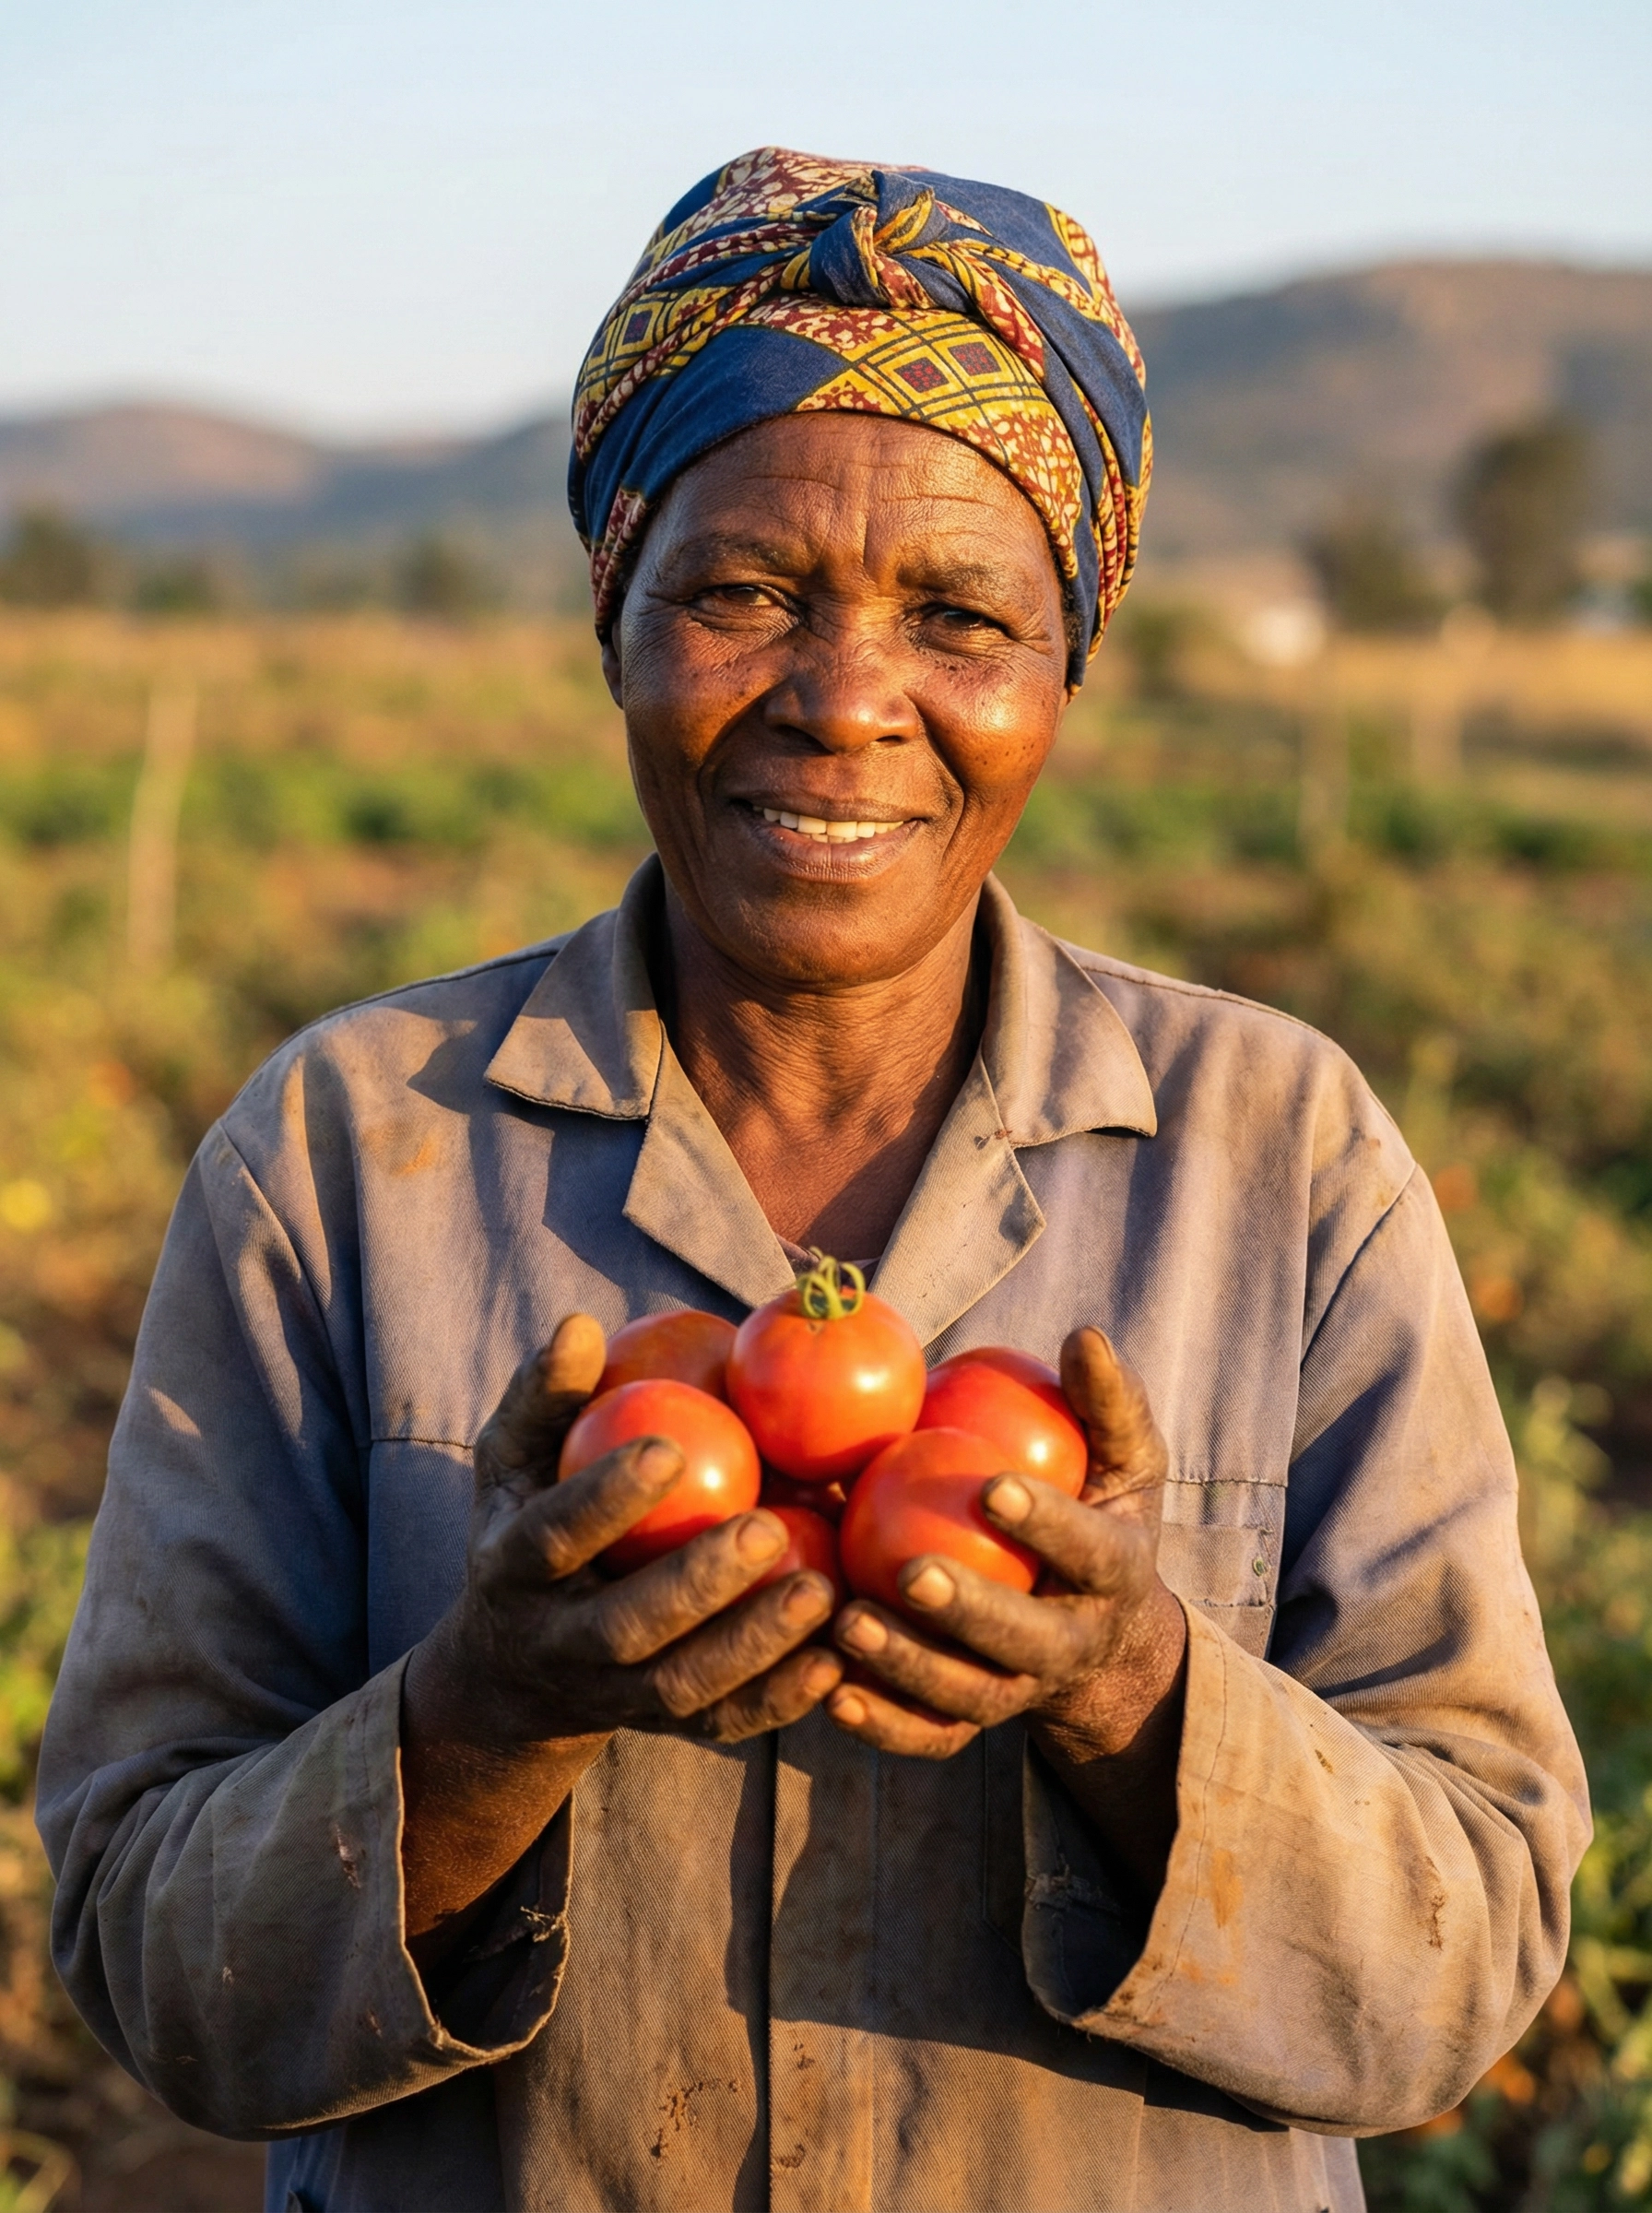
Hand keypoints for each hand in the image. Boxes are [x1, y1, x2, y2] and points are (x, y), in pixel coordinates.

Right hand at [431, 1314, 843, 1747]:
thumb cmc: (525, 1521)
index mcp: (513, 1569)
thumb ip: (546, 1396)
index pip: (554, 1537)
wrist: (512, 1667)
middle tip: (769, 1526)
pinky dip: (778, 1700)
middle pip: (625, 1627)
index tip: (669, 1447)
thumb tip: (582, 1325)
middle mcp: (557, 1644)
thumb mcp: (514, 1460)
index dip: (605, 1499)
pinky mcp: (664, 1728)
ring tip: (823, 1592)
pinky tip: (834, 1661)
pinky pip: (723, 1724)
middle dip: (695, 1583)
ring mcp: (611, 1696)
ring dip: (754, 1646)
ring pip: (681, 1688)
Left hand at [825, 1327, 1186, 1889]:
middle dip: (971, 1612)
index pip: (1089, 1551)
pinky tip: (827, 1690)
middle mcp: (1073, 1644)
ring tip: (846, 1623)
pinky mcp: (973, 1725)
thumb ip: (1106, 1401)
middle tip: (908, 1571)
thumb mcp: (1124, 1458)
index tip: (990, 1486)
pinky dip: (882, 1725)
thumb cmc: (1101, 1511)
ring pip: (968, 1697)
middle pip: (1026, 1642)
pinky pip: (928, 1736)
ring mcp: (1021, 1692)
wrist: (1102, 1632)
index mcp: (1116, 1573)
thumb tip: (1081, 1335)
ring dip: (908, 1667)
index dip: (1047, 1524)